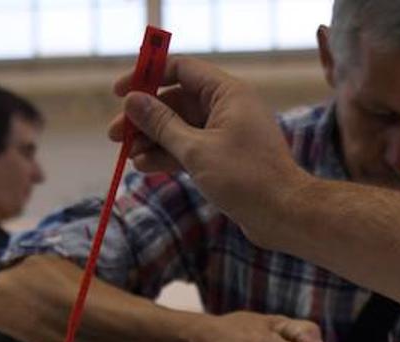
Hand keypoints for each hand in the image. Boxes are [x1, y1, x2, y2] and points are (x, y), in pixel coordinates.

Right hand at [108, 57, 312, 249]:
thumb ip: (161, 124)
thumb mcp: (195, 150)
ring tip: (128, 156)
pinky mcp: (226, 158)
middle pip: (176, 101)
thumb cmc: (246, 178)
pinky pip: (191, 148)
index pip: (181, 69)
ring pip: (181, 128)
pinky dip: (169, 155)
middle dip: (145, 118)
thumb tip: (133, 101)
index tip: (120, 92)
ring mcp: (228, 133)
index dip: (147, 77)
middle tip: (115, 135)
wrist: (283, 215)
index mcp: (227, 93)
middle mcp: (229, 108)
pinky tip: (146, 167)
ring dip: (153, 140)